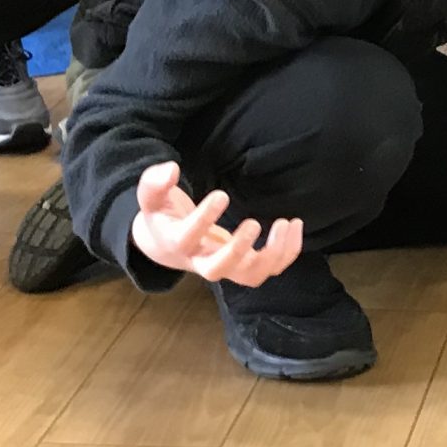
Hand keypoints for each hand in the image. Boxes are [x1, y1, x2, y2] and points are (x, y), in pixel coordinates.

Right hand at [128, 163, 304, 285]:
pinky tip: (295, 226)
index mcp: (177, 243)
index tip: (222, 195)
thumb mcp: (151, 199)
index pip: (188, 238)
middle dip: (238, 250)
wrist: (166, 247)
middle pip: (218, 270)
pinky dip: (286, 253)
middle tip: (255, 223)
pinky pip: (269, 269)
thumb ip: (154, 183)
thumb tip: (171, 170)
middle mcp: (201, 261)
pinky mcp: (242, 266)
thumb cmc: (162, 217)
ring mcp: (225, 266)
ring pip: (250, 277)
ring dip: (272, 255)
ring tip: (286, 223)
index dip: (204, 219)